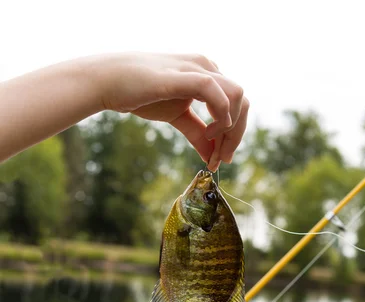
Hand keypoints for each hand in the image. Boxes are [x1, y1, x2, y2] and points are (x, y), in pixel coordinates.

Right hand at [96, 53, 249, 170]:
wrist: (109, 81)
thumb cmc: (140, 94)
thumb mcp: (176, 117)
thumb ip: (197, 134)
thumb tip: (212, 156)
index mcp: (208, 74)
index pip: (236, 104)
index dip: (234, 135)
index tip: (219, 159)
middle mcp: (207, 67)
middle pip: (242, 103)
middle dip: (236, 136)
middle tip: (220, 160)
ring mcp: (197, 68)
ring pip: (237, 97)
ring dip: (230, 129)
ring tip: (211, 146)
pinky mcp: (184, 75)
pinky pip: (216, 92)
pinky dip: (219, 117)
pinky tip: (207, 132)